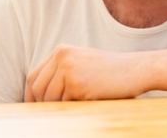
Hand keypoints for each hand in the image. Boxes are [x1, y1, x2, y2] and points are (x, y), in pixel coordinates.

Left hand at [25, 44, 150, 101]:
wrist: (135, 70)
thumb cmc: (110, 71)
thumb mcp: (82, 63)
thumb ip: (61, 72)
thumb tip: (38, 96)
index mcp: (62, 50)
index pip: (34, 76)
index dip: (31, 96)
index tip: (34, 108)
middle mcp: (62, 56)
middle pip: (37, 88)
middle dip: (41, 104)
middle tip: (50, 115)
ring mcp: (69, 69)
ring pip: (49, 98)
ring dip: (58, 108)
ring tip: (75, 106)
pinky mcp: (77, 83)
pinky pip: (64, 104)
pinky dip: (71, 109)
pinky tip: (85, 103)